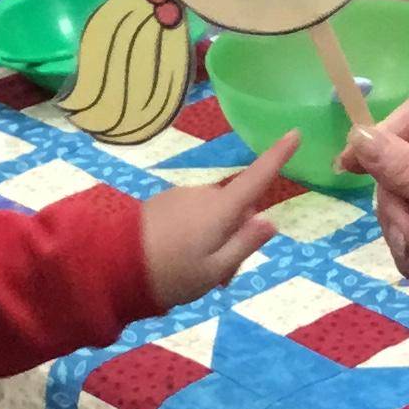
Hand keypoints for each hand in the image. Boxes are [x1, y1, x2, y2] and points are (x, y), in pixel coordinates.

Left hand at [139, 132, 298, 308]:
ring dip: (215, 239)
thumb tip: (270, 222)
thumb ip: (245, 244)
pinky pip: (193, 215)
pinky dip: (196, 234)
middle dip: (237, 235)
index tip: (295, 133)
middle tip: (223, 276)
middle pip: (236, 209)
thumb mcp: (216, 269)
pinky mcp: (164, 203)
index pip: (256, 178)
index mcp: (220, 209)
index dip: (277, 156)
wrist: (114, 268)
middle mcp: (203, 195)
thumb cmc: (172, 274)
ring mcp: (181, 196)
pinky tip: (179, 260)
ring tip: (197, 273)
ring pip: (214, 214)